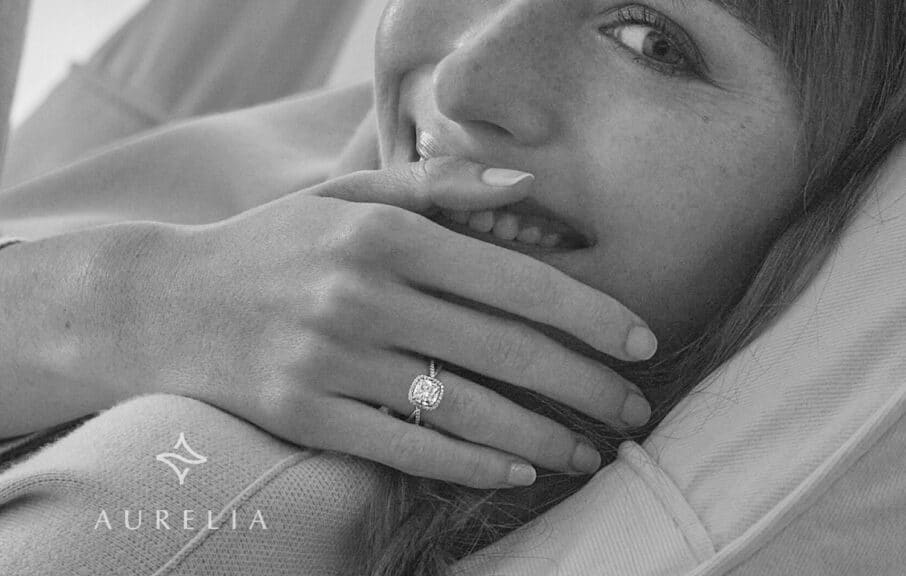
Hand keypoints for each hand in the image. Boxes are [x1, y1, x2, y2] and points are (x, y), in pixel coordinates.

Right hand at [128, 156, 655, 488]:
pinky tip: (518, 469)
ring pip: (463, 407)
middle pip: (502, 348)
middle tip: (636, 409)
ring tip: (591, 451)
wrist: (162, 302)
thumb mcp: (346, 194)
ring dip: (541, 435)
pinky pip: (406, 447)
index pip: (513, 277)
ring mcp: (329, 358)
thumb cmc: (273, 244)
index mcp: (382, 232)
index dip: (589, 313)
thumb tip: (527, 191)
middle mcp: (361, 293)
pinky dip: (471, 462)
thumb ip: (437, 185)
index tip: (641, 340)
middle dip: (585, 384)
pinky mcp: (304, 414)